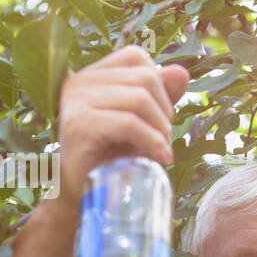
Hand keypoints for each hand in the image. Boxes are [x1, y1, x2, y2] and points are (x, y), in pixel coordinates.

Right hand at [54, 45, 189, 211]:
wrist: (82, 199)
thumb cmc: (113, 162)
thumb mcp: (143, 125)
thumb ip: (160, 97)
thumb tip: (181, 72)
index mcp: (91, 77)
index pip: (136, 56)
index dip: (159, 86)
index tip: (158, 119)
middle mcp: (78, 82)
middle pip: (144, 77)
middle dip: (164, 112)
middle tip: (161, 141)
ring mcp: (75, 101)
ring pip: (140, 98)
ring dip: (160, 129)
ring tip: (158, 152)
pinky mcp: (78, 125)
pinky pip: (129, 123)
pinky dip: (152, 141)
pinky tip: (158, 158)